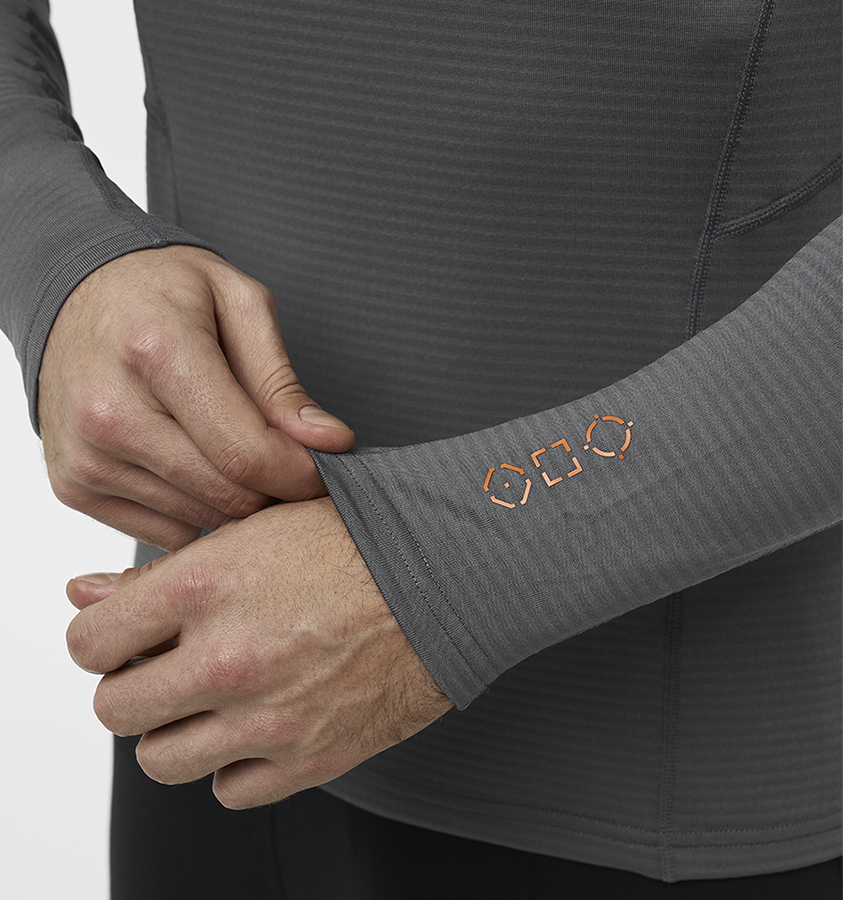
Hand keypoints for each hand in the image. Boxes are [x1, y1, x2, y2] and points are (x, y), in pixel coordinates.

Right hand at [39, 246, 354, 550]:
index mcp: (156, 352)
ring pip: (201, 521)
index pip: (245, 453)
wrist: (77, 297)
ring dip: (236, 501)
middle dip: (275, 489)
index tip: (325, 465)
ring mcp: (86, 455)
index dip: (300, 473)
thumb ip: (282, 381)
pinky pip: (166, 533)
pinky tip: (197, 467)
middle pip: (227, 495)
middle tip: (287, 459)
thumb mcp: (239, 304)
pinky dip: (196, 512)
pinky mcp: (75, 485)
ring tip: (237, 453)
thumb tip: (330, 443)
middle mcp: (110, 411)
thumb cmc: (163, 293)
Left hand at [65, 498, 452, 808]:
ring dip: (176, 731)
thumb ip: (160, 570)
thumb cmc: (355, 541)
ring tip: (212, 699)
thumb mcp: (253, 530)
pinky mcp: (310, 757)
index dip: (101, 640)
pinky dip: (233, 764)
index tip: (124, 639)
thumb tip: (82, 592)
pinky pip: (229, 790)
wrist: (448, 573)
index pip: (90, 642)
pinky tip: (257, 724)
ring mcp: (268, 716)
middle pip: (116, 709)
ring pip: (161, 760)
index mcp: (206, 584)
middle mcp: (228, 656)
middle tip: (169, 667)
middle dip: (133, 688)